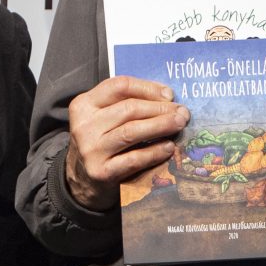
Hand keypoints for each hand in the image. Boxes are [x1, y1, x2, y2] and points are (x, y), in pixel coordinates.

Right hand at [62, 76, 188, 211]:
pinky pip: (134, 158)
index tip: (169, 95)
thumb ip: (127, 103)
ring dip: (161, 126)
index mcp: (84, 104)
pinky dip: (154, 152)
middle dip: (160, 108)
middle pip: (129, 109)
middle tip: (182, 112)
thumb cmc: (101, 141)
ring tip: (179, 124)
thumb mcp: (105, 117)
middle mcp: (84, 125)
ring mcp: (91, 150)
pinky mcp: (101, 172)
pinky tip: (168, 147)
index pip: (120, 86)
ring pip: (131, 131)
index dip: (148, 88)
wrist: (83, 178)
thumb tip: (166, 96)